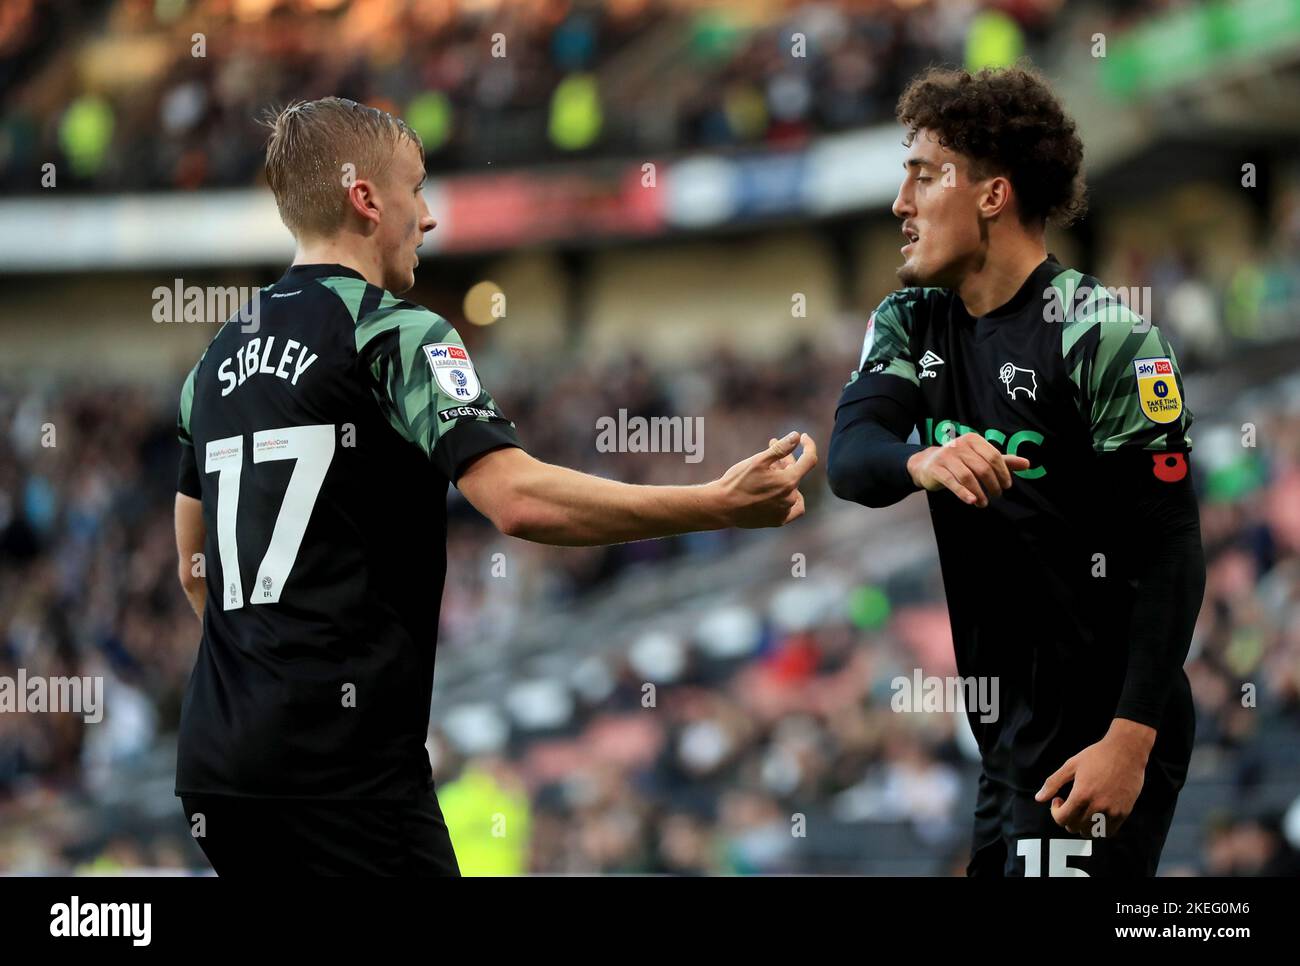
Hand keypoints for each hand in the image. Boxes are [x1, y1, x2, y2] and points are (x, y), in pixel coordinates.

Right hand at [714, 431, 817, 527]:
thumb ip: (780, 448)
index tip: (802, 437)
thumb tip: (796, 436)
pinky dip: (789, 497)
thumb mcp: (758, 460)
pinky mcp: (778, 521)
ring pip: (792, 489)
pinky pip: (793, 508)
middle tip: (772, 446)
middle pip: (796, 473)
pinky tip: (781, 491)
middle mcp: (791, 498)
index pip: (809, 460)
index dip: (808, 445)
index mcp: (788, 481)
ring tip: (771, 469)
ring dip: (785, 477)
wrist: (721, 507)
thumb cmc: (737, 482)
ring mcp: (785, 511)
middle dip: (786, 459)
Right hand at [906, 432, 1030, 506]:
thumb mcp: (980, 458)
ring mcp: (946, 457)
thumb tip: (1027, 464)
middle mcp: (959, 445)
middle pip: (982, 468)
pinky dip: (964, 493)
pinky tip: (972, 501)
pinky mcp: (936, 469)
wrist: (927, 464)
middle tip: (996, 496)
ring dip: (979, 493)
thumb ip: (1003, 461)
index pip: (993, 456)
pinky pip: (952, 482)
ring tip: (984, 503)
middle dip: (992, 485)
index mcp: (973, 440)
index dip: (1003, 473)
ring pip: (968, 477)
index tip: (1006, 485)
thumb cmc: (958, 461)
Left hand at [1034, 719, 1155, 836]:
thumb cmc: (1097, 756)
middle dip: (1067, 818)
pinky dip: (1099, 828)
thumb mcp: (1071, 765)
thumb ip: (1053, 783)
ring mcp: (1112, 811)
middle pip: (1074, 828)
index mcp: (1081, 794)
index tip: (1059, 800)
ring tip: (1083, 810)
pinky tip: (1096, 814)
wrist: (1126, 751)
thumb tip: (1038, 798)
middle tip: (1070, 804)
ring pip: (1091, 833)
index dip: (1055, 812)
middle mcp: (1097, 806)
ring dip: (1082, 825)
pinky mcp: (1124, 813)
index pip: (1062, 819)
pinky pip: (1108, 832)